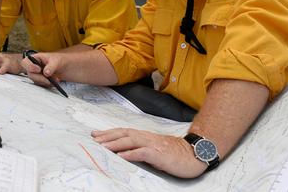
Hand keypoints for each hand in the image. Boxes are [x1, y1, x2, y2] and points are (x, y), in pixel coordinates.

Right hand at [21, 52, 62, 86]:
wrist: (67, 68)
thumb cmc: (61, 60)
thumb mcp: (57, 61)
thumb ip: (51, 66)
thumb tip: (45, 73)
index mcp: (35, 58)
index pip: (26, 62)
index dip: (29, 67)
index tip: (39, 70)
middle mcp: (34, 67)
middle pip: (30, 74)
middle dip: (40, 78)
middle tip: (49, 80)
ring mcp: (37, 74)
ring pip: (36, 81)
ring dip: (46, 81)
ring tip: (56, 79)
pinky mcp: (42, 81)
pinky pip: (41, 85)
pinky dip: (48, 84)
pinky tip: (55, 82)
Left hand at [91, 128, 206, 177]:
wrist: (193, 154)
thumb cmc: (174, 153)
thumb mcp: (155, 149)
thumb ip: (141, 149)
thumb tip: (126, 153)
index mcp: (145, 136)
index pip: (124, 132)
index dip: (109, 132)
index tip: (96, 134)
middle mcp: (146, 137)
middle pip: (123, 134)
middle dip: (107, 136)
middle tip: (94, 139)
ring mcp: (152, 144)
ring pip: (130, 141)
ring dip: (115, 143)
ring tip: (102, 146)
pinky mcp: (158, 153)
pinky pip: (142, 152)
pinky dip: (131, 154)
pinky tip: (122, 156)